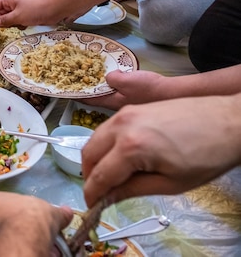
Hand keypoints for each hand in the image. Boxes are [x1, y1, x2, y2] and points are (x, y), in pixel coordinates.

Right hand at [0, 0, 52, 28]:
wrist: (53, 9)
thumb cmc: (35, 9)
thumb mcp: (17, 16)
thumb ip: (4, 20)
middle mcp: (13, 2)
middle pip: (0, 11)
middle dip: (1, 20)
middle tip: (4, 27)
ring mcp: (20, 8)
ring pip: (9, 17)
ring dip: (10, 23)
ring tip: (17, 25)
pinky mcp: (26, 13)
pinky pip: (17, 20)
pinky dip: (18, 24)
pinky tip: (24, 25)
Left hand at [0, 191, 72, 256]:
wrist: (19, 245)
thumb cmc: (30, 219)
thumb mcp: (49, 212)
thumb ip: (57, 212)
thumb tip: (67, 212)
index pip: (2, 204)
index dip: (18, 213)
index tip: (29, 222)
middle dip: (11, 229)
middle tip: (27, 236)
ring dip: (6, 242)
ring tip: (24, 248)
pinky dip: (4, 253)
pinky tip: (18, 254)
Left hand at [81, 70, 168, 109]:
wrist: (173, 94)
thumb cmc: (151, 89)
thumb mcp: (127, 81)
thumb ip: (112, 78)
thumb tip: (107, 77)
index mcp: (111, 102)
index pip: (88, 99)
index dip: (76, 95)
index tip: (65, 92)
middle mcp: (116, 105)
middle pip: (96, 99)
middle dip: (86, 92)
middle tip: (77, 82)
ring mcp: (125, 103)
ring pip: (106, 96)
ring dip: (99, 89)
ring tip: (91, 78)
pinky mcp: (134, 99)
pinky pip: (117, 92)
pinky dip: (112, 86)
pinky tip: (113, 80)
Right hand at [81, 93, 240, 207]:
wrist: (229, 122)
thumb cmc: (207, 156)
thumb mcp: (170, 183)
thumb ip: (132, 190)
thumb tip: (107, 198)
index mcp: (131, 147)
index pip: (100, 175)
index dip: (92, 193)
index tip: (91, 205)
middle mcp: (122, 126)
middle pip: (89, 153)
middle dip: (89, 175)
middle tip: (98, 192)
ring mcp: (126, 113)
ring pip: (95, 138)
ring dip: (96, 158)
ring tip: (109, 176)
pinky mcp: (133, 108)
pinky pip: (108, 128)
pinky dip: (105, 144)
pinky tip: (119, 157)